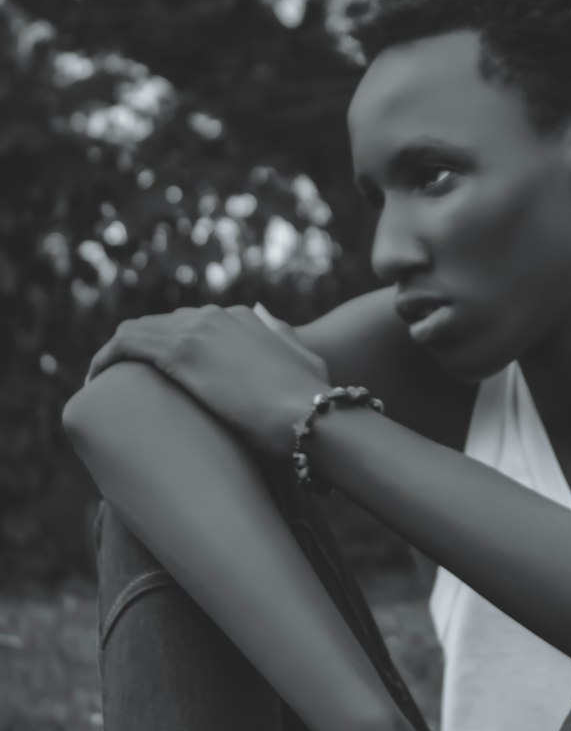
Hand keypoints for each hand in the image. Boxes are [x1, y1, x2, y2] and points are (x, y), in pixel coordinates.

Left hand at [83, 304, 327, 457]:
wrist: (311, 413)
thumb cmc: (314, 400)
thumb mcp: (305, 360)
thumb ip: (283, 338)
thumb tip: (267, 319)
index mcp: (244, 318)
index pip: (193, 325)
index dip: (170, 347)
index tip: (160, 376)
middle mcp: (218, 316)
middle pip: (162, 325)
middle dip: (141, 350)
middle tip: (127, 384)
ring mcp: (199, 331)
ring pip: (138, 331)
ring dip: (117, 354)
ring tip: (104, 384)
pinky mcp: (182, 352)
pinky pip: (126, 345)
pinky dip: (105, 360)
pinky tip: (96, 382)